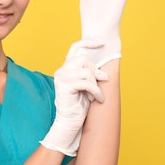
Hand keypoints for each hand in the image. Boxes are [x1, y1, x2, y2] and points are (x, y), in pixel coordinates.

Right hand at [40, 40, 107, 155]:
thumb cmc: (80, 105)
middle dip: (95, 72)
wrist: (70, 122)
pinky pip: (86, 83)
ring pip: (86, 72)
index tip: (102, 42)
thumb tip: (104, 71)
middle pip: (84, 59)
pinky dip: (95, 91)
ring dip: (96, 84)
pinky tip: (97, 99)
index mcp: (66, 68)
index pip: (75, 47)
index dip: (88, 42)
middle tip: (100, 83)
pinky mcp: (64, 85)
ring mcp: (61, 77)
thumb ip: (91, 74)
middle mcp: (62, 70)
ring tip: (96, 95)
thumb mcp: (88, 86)